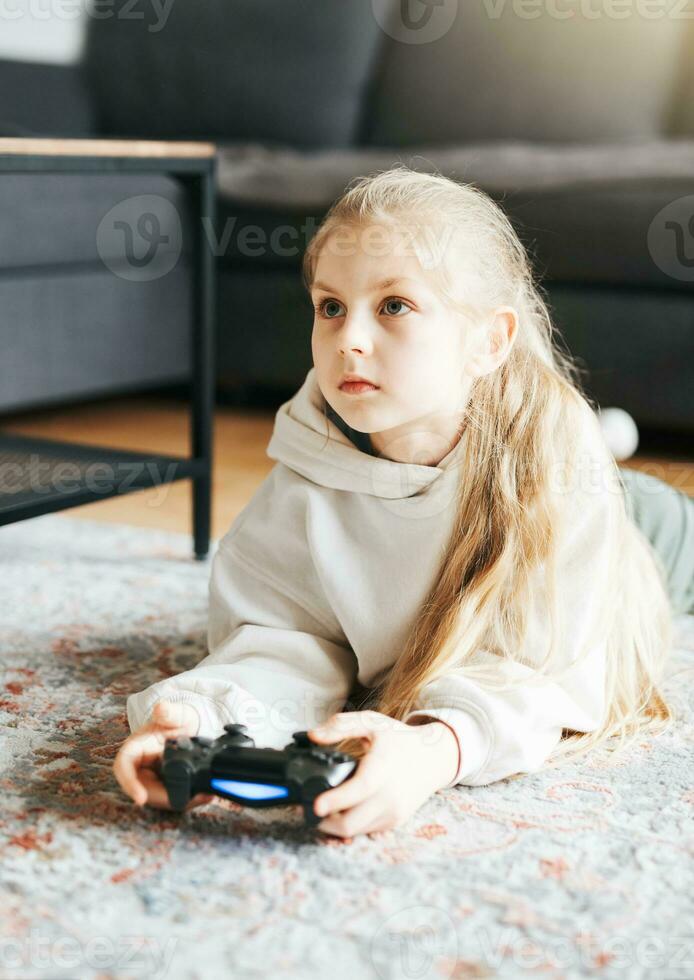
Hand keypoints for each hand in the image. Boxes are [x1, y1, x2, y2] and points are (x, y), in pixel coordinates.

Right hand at [112, 699, 214, 810]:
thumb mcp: (176, 713)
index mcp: (134, 749)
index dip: (130, 784)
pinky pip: (170, 796)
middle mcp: (139, 767)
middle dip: (162, 798)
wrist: (189, 727)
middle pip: (142, 789)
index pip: (124, 768)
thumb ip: (169, 712)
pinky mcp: (163, 786)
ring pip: (157, 797)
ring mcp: (150, 778)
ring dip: (177, 800)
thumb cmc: (177, 719)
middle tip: (187, 799)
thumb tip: (160, 708)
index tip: (140, 798)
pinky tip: (202, 795)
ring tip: (201, 796)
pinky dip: (185, 798)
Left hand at [307, 710, 458, 838]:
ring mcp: (393, 812)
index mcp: (383, 768)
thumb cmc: (400, 739)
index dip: (335, 800)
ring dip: (335, 824)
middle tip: (307, 808)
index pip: (359, 789)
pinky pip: (365, 830)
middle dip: (324, 821)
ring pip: (355, 831)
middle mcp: (390, 795)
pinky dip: (351, 824)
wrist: (434, 758)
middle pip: (351, 823)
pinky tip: (342, 811)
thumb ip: (341, 725)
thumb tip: (312, 735)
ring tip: (322, 810)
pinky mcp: (394, 822)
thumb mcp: (372, 722)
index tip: (315, 805)